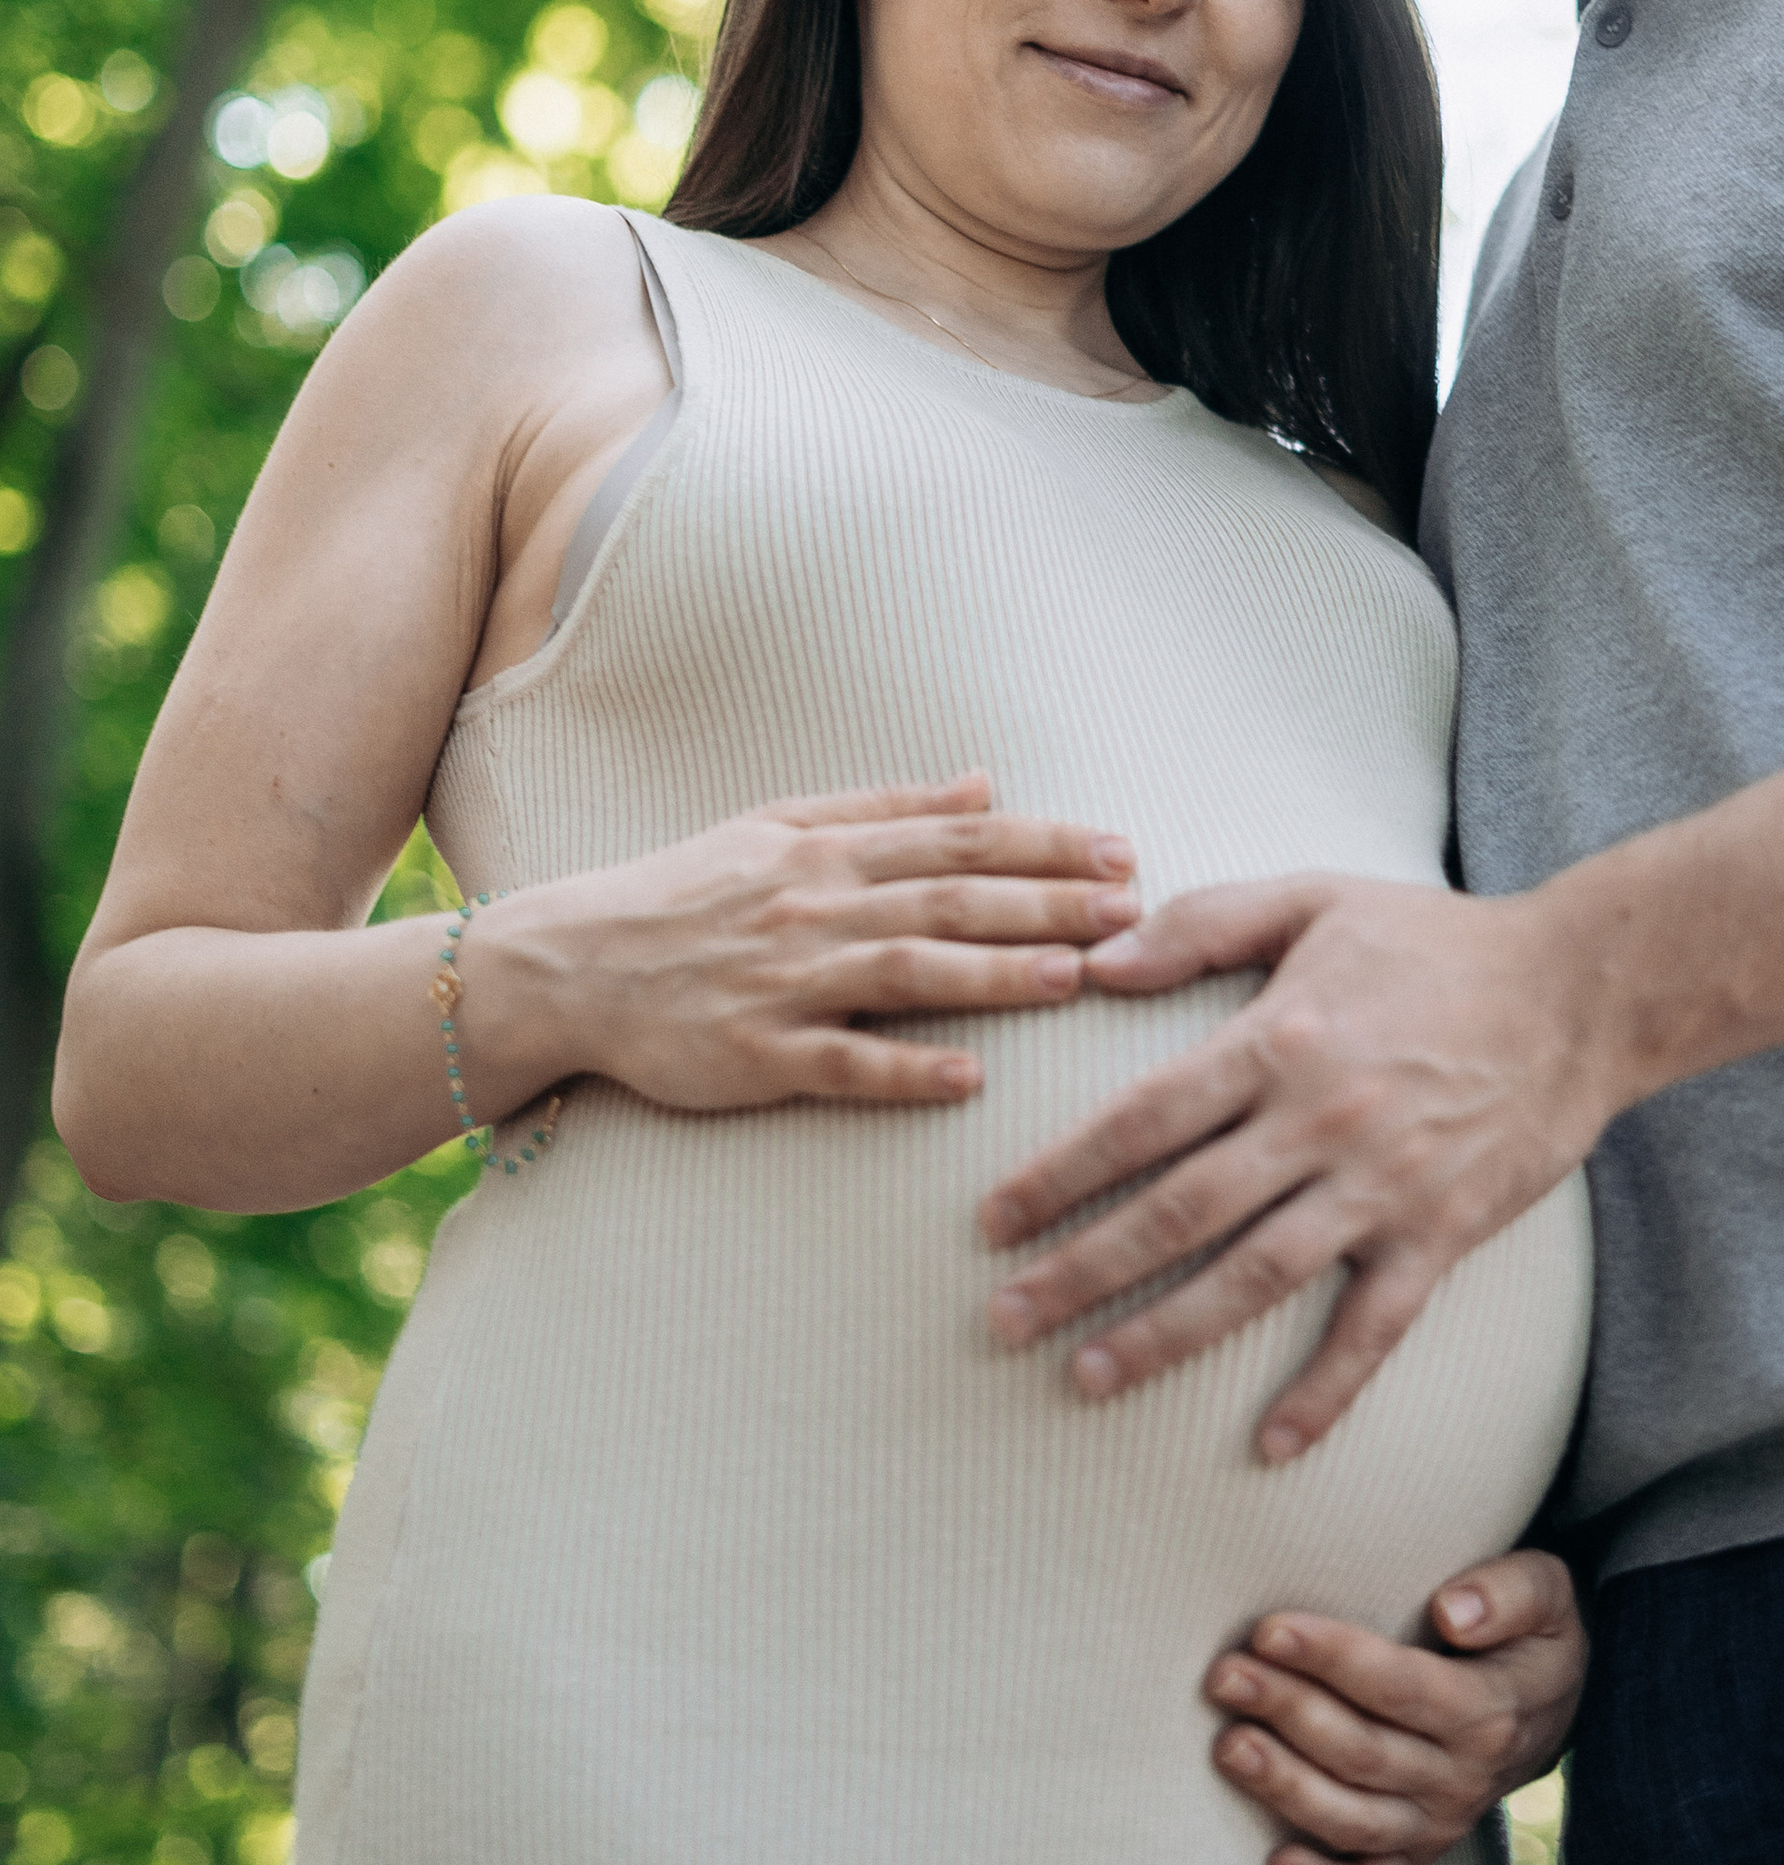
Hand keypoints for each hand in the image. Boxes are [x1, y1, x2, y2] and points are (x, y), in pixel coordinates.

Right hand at [469, 775, 1140, 1114]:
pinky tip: (967, 1079)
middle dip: (1047, 904)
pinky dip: (904, 1070)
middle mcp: (815, 908)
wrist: (572, 964)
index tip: (1121, 852)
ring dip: (995, 975)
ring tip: (1074, 977)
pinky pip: (839, 1063)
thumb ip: (883, 807)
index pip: (957, 841)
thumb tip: (984, 785)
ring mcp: (786, 982)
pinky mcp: (755, 1054)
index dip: (1044, 846)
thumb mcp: (778, 825)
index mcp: (826, 852)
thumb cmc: (684, 893)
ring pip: (907, 973)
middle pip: (950, 900)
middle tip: (1132, 913)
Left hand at [979, 876, 1617, 1459]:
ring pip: (1255, 1276)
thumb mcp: (1314, 898)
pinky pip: (1374, 1327)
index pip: (1143, 1117)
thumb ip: (1203, 922)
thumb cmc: (1437, 940)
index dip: (1060, 1172)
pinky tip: (1272, 1444)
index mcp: (1278, 1039)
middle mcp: (1319, 1121)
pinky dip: (1326, 1390)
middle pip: (1178, 1210)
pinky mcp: (1440, 1234)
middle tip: (1004, 1319)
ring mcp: (1381, 1186)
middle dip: (1082, 1269)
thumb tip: (1098, 960)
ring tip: (1087, 1377)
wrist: (1579, 991)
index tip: (992, 1219)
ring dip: (1166, 1334)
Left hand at [1205, 1551, 1586, 1864]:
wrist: (1550, 1709)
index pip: (1398, 1686)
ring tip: (1228, 1745)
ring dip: (1285, 1786)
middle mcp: (1460, 1778)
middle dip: (1288, 1711)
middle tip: (1225, 1675)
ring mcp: (1435, 1825)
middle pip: (1362, 1751)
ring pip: (1353, 1818)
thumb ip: (1510, 1593)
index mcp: (1487, 1711)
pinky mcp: (1413, 1857)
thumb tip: (1452, 1613)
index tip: (1270, 1630)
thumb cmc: (1526, 1635)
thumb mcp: (1545, 1594)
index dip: (1332, 1659)